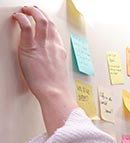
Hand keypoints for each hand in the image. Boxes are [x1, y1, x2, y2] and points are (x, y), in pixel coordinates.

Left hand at [12, 6, 76, 133]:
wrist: (54, 92)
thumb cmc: (55, 87)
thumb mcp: (58, 71)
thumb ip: (53, 62)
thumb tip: (47, 62)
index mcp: (59, 50)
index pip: (55, 31)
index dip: (48, 22)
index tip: (42, 20)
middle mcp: (53, 45)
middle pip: (49, 22)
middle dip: (40, 13)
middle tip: (32, 11)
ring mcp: (42, 45)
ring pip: (40, 20)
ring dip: (32, 12)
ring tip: (25, 10)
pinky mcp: (30, 47)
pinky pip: (26, 26)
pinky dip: (21, 18)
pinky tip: (17, 17)